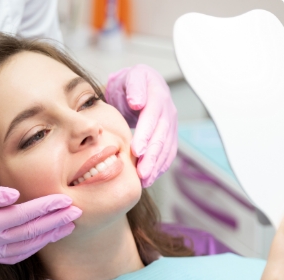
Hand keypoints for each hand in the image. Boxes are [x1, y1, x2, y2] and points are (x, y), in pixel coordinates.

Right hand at [0, 184, 81, 263]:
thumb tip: (15, 195)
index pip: (24, 215)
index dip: (47, 207)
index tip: (66, 200)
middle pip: (31, 232)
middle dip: (57, 221)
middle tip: (78, 212)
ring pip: (28, 247)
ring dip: (51, 236)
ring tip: (70, 226)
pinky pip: (18, 255)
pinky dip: (36, 247)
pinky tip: (47, 239)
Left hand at [105, 64, 177, 187]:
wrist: (139, 86)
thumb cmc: (131, 83)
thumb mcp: (130, 77)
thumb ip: (135, 87)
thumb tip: (138, 102)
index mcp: (158, 96)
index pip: (153, 117)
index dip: (146, 135)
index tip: (137, 151)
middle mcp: (168, 111)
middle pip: (162, 136)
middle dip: (152, 156)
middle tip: (142, 173)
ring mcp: (170, 125)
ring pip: (166, 148)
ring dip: (156, 166)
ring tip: (145, 180)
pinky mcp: (169, 135)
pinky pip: (168, 153)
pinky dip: (160, 166)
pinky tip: (151, 177)